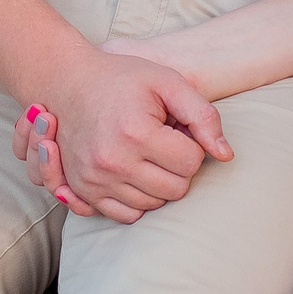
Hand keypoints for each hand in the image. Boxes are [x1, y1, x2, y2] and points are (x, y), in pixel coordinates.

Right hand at [11, 52, 231, 224]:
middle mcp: (113, 161)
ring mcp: (95, 179)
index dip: (191, 144)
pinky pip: (127, 215)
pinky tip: (133, 171)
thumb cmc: (122, 79)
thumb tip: (225, 155)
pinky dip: (137, 198)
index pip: (192, 162)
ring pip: (154, 204)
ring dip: (158, 182)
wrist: (67, 82)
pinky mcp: (84, 191)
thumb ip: (203, 116)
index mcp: (136, 132)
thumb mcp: (168, 82)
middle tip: (162, 140)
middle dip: (178, 166)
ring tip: (144, 151)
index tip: (174, 127)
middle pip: (176, 189)